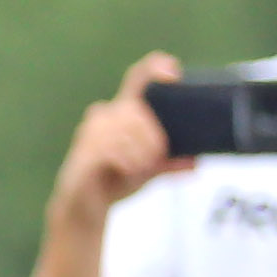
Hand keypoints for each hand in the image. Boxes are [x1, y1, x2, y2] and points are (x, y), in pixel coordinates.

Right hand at [53, 56, 192, 226]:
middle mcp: (105, 115)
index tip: (172, 74)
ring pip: (122, 126)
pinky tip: (127, 168)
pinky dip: (124, 158)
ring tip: (141, 167)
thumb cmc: (114, 181)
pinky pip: (107, 146)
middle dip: (151, 134)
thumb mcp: (149, 170)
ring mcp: (90, 132)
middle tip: (156, 156)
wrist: (85, 208)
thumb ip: (169, 163)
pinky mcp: (82, 151)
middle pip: (134, 108)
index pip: (138, 78)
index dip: (154, 68)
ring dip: (139, 149)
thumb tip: (194, 162)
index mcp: (124, 112)